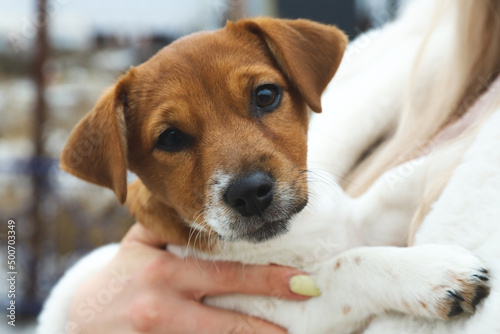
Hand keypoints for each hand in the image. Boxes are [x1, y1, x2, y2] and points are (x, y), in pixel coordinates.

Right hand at [69, 223, 311, 332]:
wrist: (80, 321)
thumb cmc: (119, 278)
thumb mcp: (139, 245)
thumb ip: (172, 228)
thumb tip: (213, 217)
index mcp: (162, 272)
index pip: (225, 275)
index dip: (266, 280)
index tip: (302, 281)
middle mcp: (161, 307)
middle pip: (226, 321)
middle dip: (269, 324)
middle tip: (307, 314)